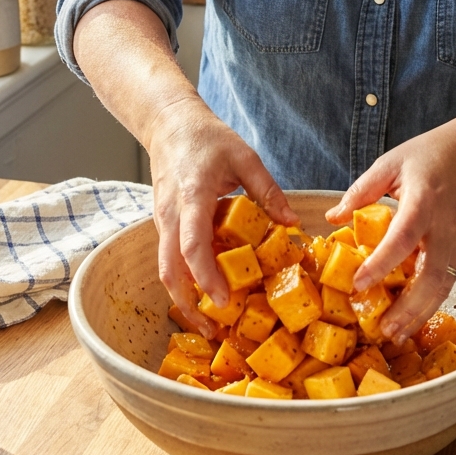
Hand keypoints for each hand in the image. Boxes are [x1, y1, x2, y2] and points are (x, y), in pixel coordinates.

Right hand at [148, 97, 297, 328]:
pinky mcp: (164, 226)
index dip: (206, 275)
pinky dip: (184, 282)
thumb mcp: (246, 158)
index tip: (223, 299)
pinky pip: (170, 260)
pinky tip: (205, 295)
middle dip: (189, 303)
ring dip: (184, 299)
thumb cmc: (208, 138)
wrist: (169, 125)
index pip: (192, 244)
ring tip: (210, 323)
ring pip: (166, 270)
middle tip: (214, 329)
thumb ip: (268, 191)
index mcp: (193, 196)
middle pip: (170, 270)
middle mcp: (171, 215)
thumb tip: (292, 224)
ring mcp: (163, 222)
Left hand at [325, 114, 455, 341]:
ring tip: (394, 335)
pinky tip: (410, 321)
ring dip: (420, 314)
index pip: (404, 236)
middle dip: (408, 306)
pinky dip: (429, 305)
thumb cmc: (431, 155)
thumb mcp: (391, 163)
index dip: (382, 262)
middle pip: (431, 275)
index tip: (358, 283)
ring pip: (442, 286)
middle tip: (382, 328)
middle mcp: (444, 227)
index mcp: (424, 200)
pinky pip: (445, 282)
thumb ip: (362, 191)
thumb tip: (333, 218)